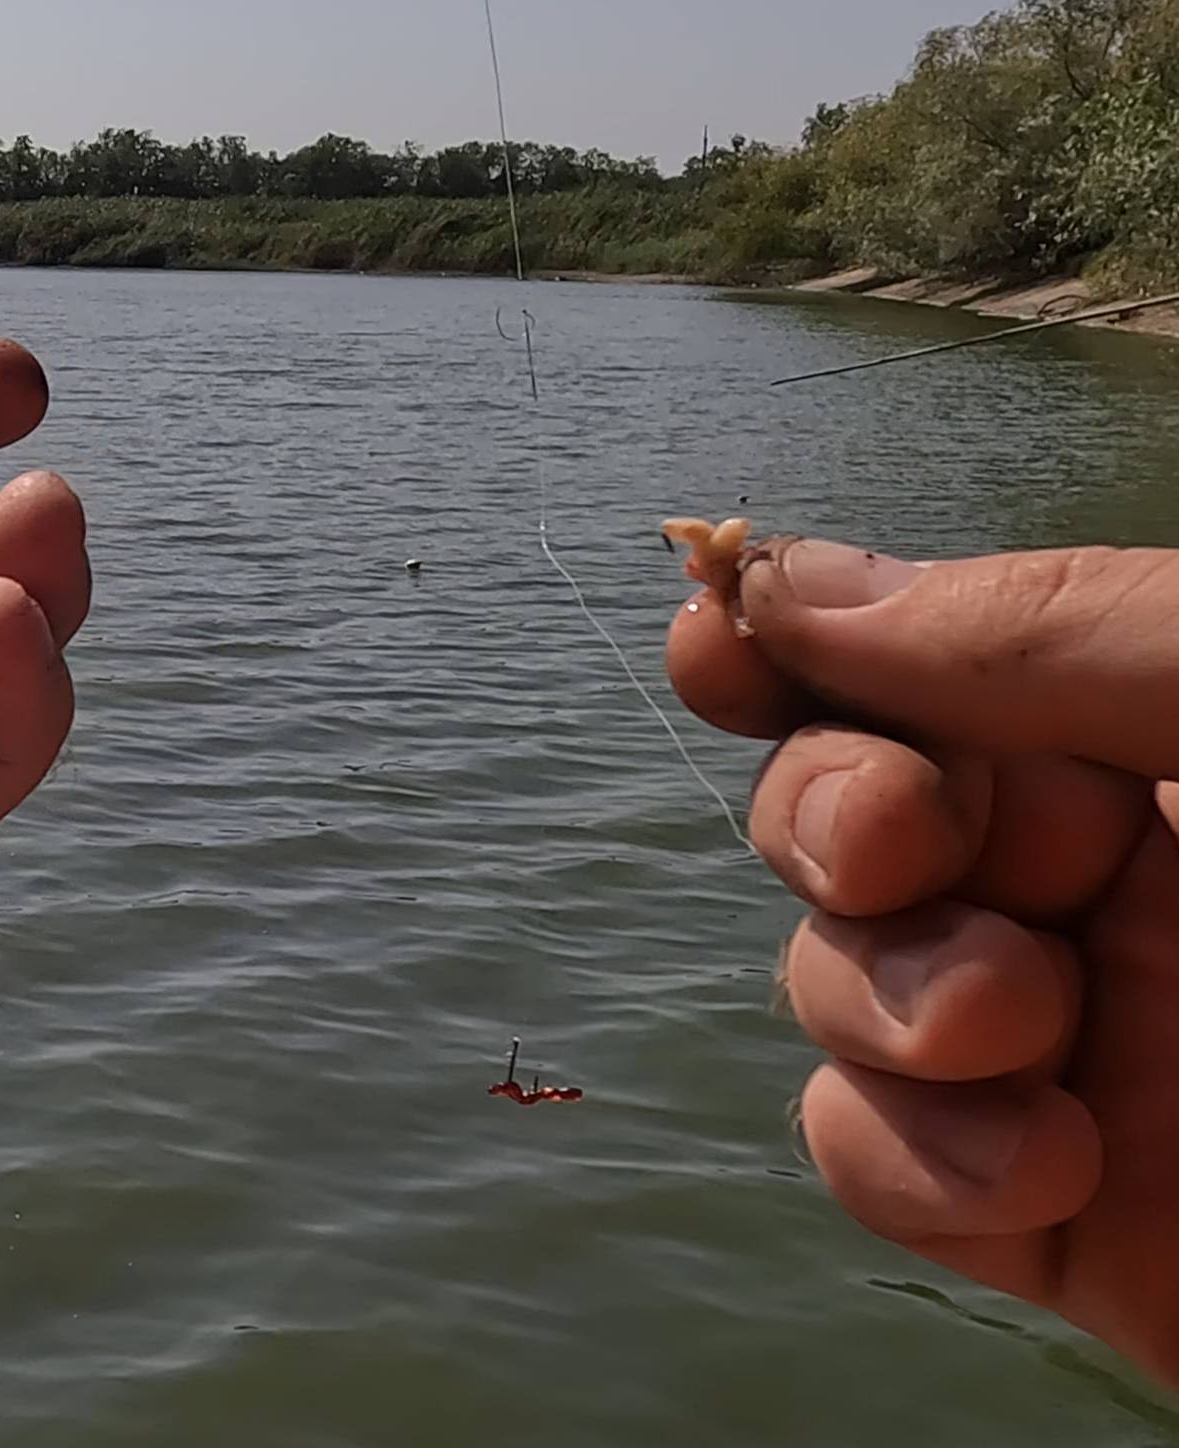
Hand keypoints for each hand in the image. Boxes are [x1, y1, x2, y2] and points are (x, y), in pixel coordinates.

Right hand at [667, 535, 1178, 1380]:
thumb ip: (1059, 634)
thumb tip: (798, 583)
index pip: (943, 658)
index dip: (807, 636)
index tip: (718, 625)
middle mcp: (1123, 881)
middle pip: (845, 811)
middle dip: (834, 815)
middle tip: (910, 846)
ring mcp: (1084, 1052)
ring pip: (837, 983)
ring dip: (882, 997)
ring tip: (1017, 1030)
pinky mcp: (1063, 1221)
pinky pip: (875, 1161)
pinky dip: (910, 1158)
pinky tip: (1041, 1165)